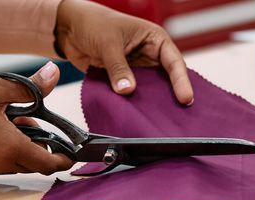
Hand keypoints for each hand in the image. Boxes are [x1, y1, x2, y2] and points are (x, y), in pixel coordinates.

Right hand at [0, 62, 73, 174]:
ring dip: (22, 147)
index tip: (73, 152)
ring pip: (16, 164)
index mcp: (8, 147)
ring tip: (13, 119)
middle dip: (42, 148)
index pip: (47, 164)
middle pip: (33, 165)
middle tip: (36, 122)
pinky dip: (6, 149)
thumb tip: (53, 75)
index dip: (63, 159)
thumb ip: (29, 88)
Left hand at [55, 0, 193, 104]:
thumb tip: (128, 89)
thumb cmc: (94, 23)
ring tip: (162, 120)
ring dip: (153, 103)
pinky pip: (134, 94)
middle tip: (180, 115)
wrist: (69, 28)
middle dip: (172, 96)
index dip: (181, 81)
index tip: (185, 98)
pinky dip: (135, 105)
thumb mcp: (108, 43)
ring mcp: (138, 69)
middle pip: (167, 79)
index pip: (174, 62)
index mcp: (154, 39)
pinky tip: (139, 116)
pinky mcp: (124, 80)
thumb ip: (118, 67)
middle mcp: (150, 55)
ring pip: (151, 90)